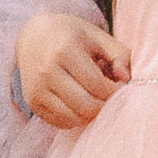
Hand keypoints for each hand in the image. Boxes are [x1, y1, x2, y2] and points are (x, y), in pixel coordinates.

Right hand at [15, 10, 130, 129]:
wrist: (33, 36)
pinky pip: (60, 122)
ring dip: (91, 114)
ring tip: (95, 98)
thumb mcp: (97, 36)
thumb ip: (119, 55)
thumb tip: (126, 79)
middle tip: (110, 96)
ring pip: (73, 118)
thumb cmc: (71, 35)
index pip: (97, 85)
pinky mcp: (32, 102)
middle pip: (85, 106)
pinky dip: (76, 118)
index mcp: (65, 50)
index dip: (116, 91)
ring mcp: (36, 89)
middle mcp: (47, 72)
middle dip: (105, 106)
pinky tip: (80, 102)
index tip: (122, 86)